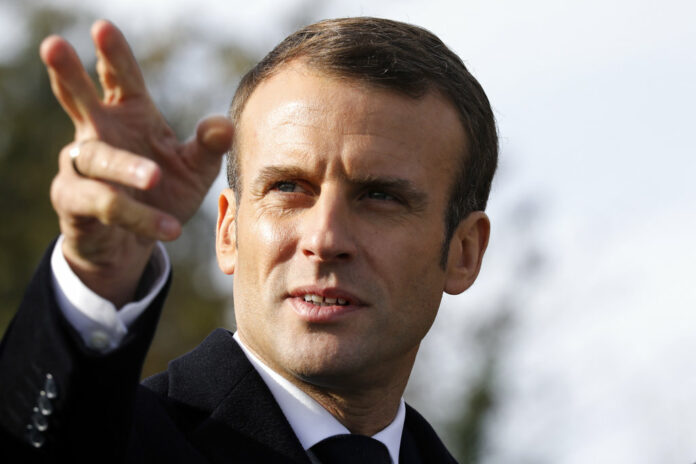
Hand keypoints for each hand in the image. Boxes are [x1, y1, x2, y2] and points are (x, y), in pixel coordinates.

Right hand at [41, 20, 232, 305]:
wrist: (135, 243)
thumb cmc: (163, 194)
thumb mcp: (193, 170)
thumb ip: (208, 147)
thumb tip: (224, 124)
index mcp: (128, 116)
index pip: (119, 79)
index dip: (112, 55)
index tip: (103, 28)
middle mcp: (98, 134)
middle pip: (78, 99)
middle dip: (68, 74)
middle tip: (55, 46)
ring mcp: (80, 167)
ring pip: (99, 159)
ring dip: (128, 168)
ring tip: (155, 178)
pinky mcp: (74, 202)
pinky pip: (105, 205)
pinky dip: (139, 216)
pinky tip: (170, 228)